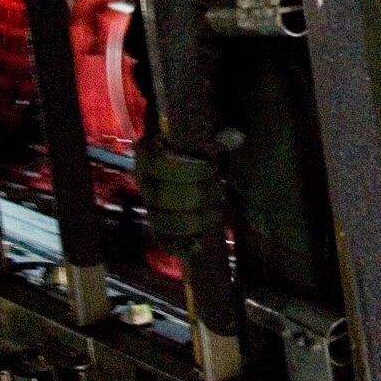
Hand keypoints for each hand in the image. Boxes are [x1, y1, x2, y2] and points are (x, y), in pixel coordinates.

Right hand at [134, 136, 225, 258]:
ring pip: (165, 222)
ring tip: (218, 209)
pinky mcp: (157, 224)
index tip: (213, 166)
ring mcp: (148, 204)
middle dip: (200, 195)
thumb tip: (237, 138)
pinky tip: (199, 244)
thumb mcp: (203, 135)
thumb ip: (216, 136)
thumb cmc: (194, 145)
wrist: (182, 159)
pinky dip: (182, 245)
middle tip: (220, 187)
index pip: (161, 164)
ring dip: (197, 220)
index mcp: (147, 152)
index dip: (191, 169)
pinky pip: (164, 241)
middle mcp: (143, 180)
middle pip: (166, 196)